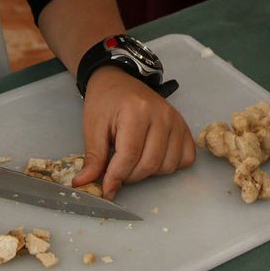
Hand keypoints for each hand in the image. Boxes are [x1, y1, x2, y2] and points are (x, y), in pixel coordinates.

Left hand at [72, 68, 194, 199]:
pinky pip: (185, 158)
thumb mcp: (92, 127)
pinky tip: (153, 156)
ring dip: (148, 172)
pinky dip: (169, 165)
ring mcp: (176, 120)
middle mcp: (162, 115)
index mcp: (136, 111)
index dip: (116, 177)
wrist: (118, 80)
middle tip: (116, 171)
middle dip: (130, 177)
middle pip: (150, 164)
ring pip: (168, 166)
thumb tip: (84, 184)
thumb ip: (93, 158)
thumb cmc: (104, 102)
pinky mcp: (184, 126)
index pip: (130, 155)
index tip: (106, 189)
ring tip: (133, 161)